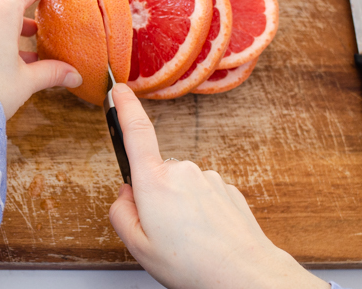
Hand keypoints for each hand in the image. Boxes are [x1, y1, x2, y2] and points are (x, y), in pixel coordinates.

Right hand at [108, 83, 328, 288]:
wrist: (244, 275)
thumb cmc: (191, 264)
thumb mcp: (137, 246)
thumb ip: (120, 213)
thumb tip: (125, 194)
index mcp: (154, 182)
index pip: (136, 132)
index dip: (124, 108)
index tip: (118, 90)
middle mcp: (182, 171)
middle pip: (155, 174)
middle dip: (152, 196)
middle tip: (162, 231)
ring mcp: (207, 177)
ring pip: (179, 186)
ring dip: (178, 206)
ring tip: (189, 239)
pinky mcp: (226, 188)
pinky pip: (201, 194)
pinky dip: (199, 211)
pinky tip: (205, 235)